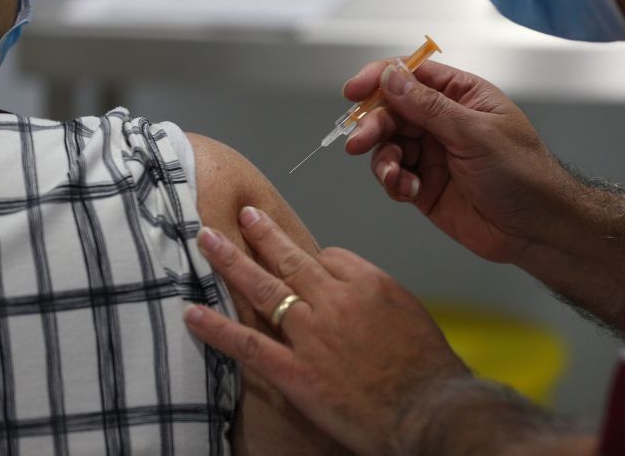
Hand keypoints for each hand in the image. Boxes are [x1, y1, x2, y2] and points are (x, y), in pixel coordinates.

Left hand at [184, 209, 471, 455]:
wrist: (432, 410)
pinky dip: (217, 328)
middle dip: (263, 233)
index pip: (330, 256)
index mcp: (369, 282)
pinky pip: (250, 344)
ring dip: (231, 260)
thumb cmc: (429, 370)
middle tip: (243, 214)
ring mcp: (313, 334)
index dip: (313, 260)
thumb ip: (376, 297)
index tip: (304, 263)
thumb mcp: (412, 314)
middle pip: (290, 256)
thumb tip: (353, 291)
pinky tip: (192, 313)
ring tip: (208, 238)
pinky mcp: (297, 371)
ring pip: (264, 287)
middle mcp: (336, 300)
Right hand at [343, 59, 578, 264]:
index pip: (411, 75)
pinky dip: (392, 182)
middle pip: (392, 111)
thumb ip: (429, 106)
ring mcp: (432, 154)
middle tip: (359, 141)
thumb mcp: (476, 133)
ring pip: (387, 145)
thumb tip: (392, 78)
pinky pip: (393, 176)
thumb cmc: (524, 173)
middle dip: (374, 125)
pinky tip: (408, 191)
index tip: (355, 91)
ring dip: (382, 159)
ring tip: (394, 176)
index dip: (380, 79)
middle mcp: (443, 121)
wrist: (536, 229)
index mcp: (461, 96)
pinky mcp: (424, 185)